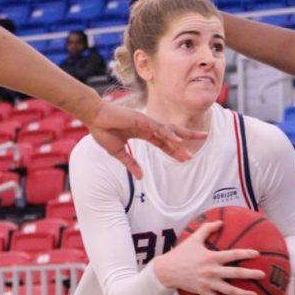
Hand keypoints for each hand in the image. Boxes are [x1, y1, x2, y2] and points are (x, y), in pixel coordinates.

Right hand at [86, 101, 205, 178]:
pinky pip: (157, 128)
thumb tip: (141, 177)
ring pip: (168, 130)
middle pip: (171, 134)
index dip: (174, 150)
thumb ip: (131, 163)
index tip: (186, 157)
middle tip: (201, 142)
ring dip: (182, 137)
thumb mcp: (118, 153)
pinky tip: (178, 140)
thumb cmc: (103, 130)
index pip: (163, 143)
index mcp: (143, 133)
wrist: (93, 117)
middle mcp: (148, 127)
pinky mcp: (141, 119)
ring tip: (196, 141)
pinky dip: (168, 134)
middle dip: (186, 139)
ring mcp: (146, 122)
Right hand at [152, 220, 264, 294]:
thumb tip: (220, 222)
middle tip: (262, 275)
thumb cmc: (181, 253)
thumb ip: (207, 229)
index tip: (257, 254)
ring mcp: (208, 283)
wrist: (166, 270)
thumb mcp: (193, 238)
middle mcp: (212, 271)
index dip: (246, 254)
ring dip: (243, 294)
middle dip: (250, 274)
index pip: (233, 254)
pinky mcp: (203, 292)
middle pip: (235, 273)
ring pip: (229, 290)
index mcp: (212, 257)